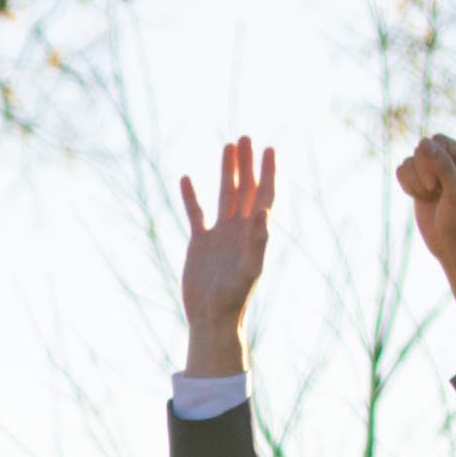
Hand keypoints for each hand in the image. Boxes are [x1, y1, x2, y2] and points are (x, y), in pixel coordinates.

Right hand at [177, 139, 274, 366]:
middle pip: (246, 189)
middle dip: (247, 164)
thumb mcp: (248, 269)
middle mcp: (239, 230)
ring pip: (225, 195)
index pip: (265, 195)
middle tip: (246, 138)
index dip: (268, 172)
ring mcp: (220, 234)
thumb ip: (258, 241)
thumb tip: (264, 211)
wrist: (211, 318)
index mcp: (254, 233)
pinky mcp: (200, 243)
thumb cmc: (233, 298)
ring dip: (227, 172)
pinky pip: (196, 213)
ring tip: (227, 146)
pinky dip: (191, 196)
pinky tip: (186, 178)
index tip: (269, 149)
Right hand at [391, 132, 455, 266]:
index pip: (437, 141)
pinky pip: (402, 170)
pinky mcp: (421, 180)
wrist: (454, 246)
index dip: (430, 161)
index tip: (437, 185)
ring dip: (414, 181)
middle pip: (422, 148)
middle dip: (421, 172)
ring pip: (410, 160)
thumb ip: (443, 166)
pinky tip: (420, 198)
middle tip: (433, 191)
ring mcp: (435, 169)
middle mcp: (452, 158)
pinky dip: (407, 185)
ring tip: (429, 197)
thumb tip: (424, 144)